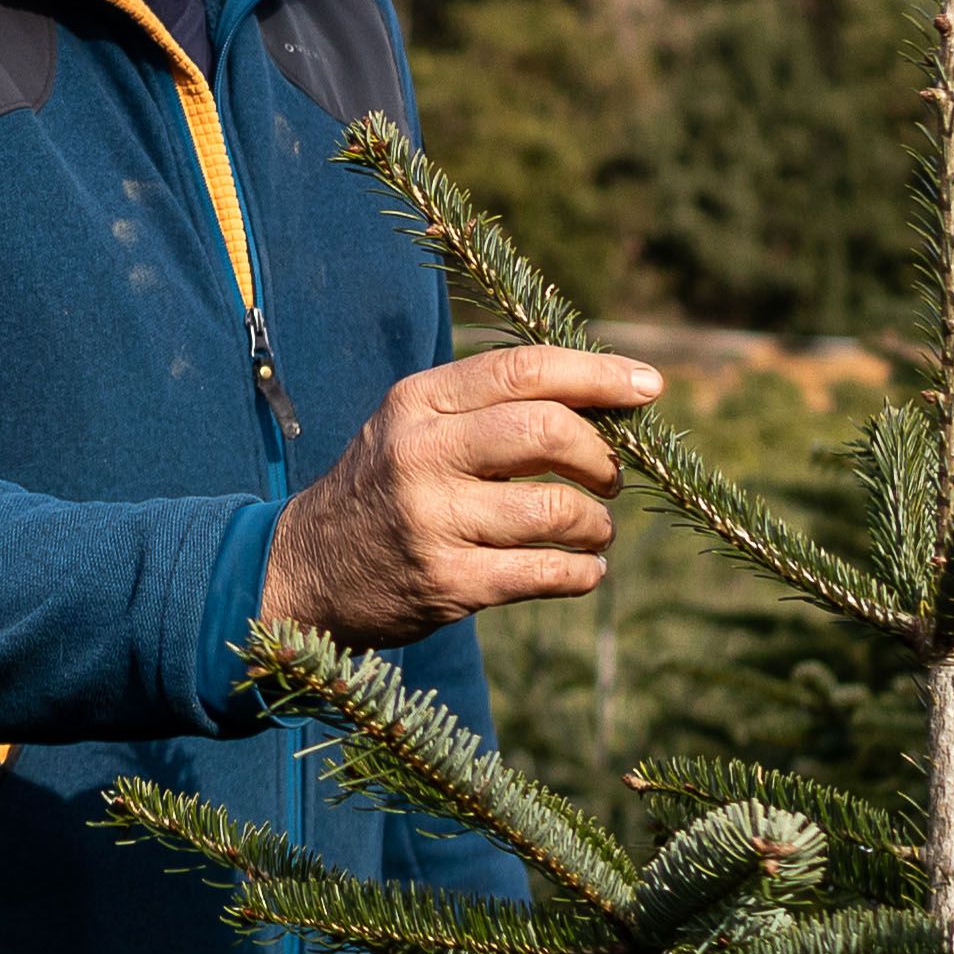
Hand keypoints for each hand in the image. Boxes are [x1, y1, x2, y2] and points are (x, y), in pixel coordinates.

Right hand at [261, 343, 666, 644]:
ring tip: (595, 530)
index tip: (648, 386)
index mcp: (418, 401)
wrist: (305, 571)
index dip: (598, 374)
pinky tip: (583, 570)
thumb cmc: (384, 488)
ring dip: (596, 523)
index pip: (524, 369)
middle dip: (601, 456)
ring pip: (555, 509)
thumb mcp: (414, 426)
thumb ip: (488, 407)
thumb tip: (601, 399)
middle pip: (547, 432)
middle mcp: (422, 454)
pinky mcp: (446, 584)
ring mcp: (432, 521)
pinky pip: (544, 573)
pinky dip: (582, 573)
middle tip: (612, 477)